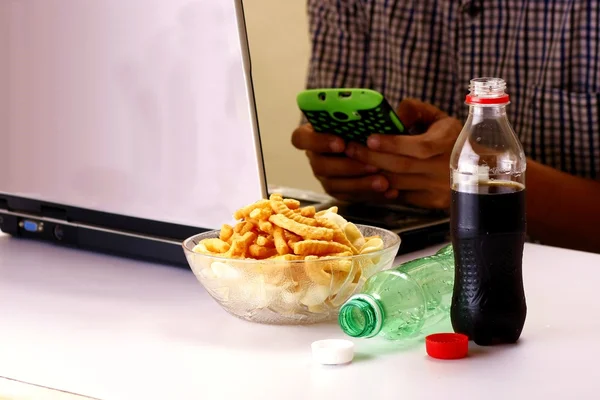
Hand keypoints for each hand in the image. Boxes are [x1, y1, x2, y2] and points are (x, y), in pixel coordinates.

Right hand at [291, 124, 392, 202]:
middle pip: (320, 165)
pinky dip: (371, 194)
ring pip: (334, 185)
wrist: (377, 147)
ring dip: (360, 183)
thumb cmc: (367, 127)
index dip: (317, 141)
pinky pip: (350, 196)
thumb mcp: (367, 117)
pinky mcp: (339, 191)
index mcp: (313, 134)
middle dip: (347, 166)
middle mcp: (315, 157)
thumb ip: (373, 116)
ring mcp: (325, 176)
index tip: (341, 143)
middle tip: (372, 164)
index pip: (300, 138)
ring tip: (383, 181)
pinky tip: (389, 191)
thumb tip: (399, 110)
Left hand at [344, 99, 461, 209]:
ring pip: (398, 183)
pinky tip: (366, 179)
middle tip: (350, 149)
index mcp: (448, 142)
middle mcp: (446, 167)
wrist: (477, 167)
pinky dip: (381, 189)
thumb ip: (413, 110)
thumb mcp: (437, 117)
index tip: (370, 139)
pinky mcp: (432, 201)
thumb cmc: (449, 137)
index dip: (393, 144)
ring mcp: (439, 188)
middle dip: (372, 158)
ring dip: (372, 174)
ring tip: (353, 163)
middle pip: (402, 166)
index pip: (419, 147)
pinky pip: (401, 196)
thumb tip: (392, 118)